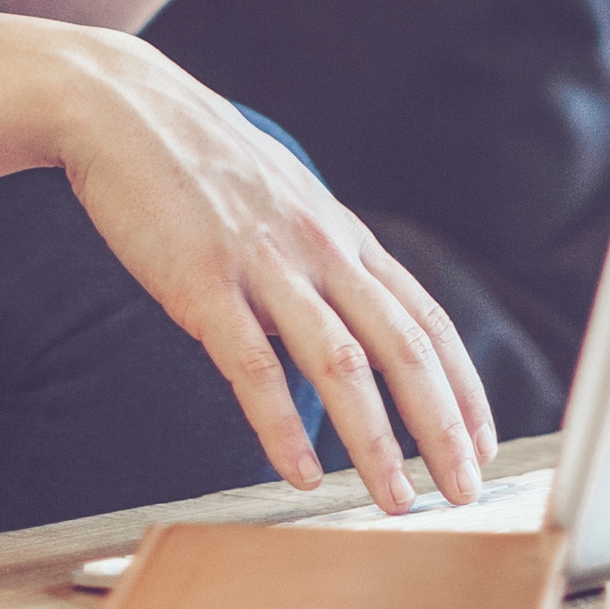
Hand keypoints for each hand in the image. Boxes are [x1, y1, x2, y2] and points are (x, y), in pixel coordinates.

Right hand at [49, 30, 497, 511]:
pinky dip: (281, 426)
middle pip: (403, 348)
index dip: (463, 388)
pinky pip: (252, 366)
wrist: (125, 109)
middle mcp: (320, 250)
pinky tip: (300, 472)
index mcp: (343, 238)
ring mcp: (265, 265)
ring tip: (395, 499)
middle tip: (465, 491)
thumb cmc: (203, 165)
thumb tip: (341, 331)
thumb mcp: (285, 205)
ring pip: (341, 363)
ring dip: (375, 441)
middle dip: (442, 428)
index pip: (427, 321)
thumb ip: (319, 264)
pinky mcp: (203, 282)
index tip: (483, 445)